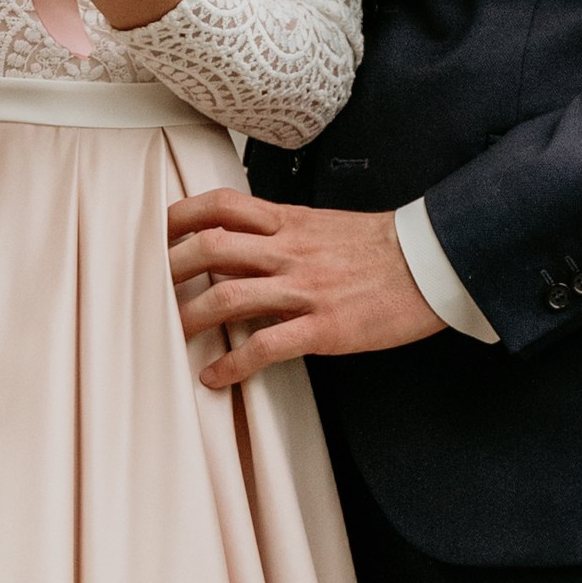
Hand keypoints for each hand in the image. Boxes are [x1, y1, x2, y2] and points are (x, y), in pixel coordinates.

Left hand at [168, 189, 444, 386]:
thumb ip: (284, 229)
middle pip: (210, 248)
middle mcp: (290, 250)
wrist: (434, 263)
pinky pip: (265, 346)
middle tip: (147, 288)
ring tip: (170, 336)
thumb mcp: (327, 223)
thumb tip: (245, 238)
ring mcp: (305, 289)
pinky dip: (232, 364)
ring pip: (227, 297)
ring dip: (188, 318)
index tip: (157, 232)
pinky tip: (215, 376)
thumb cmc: (382, 247)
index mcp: (290, 221)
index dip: (181, 216)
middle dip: (169, 268)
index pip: (221, 205)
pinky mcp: (324, 327)